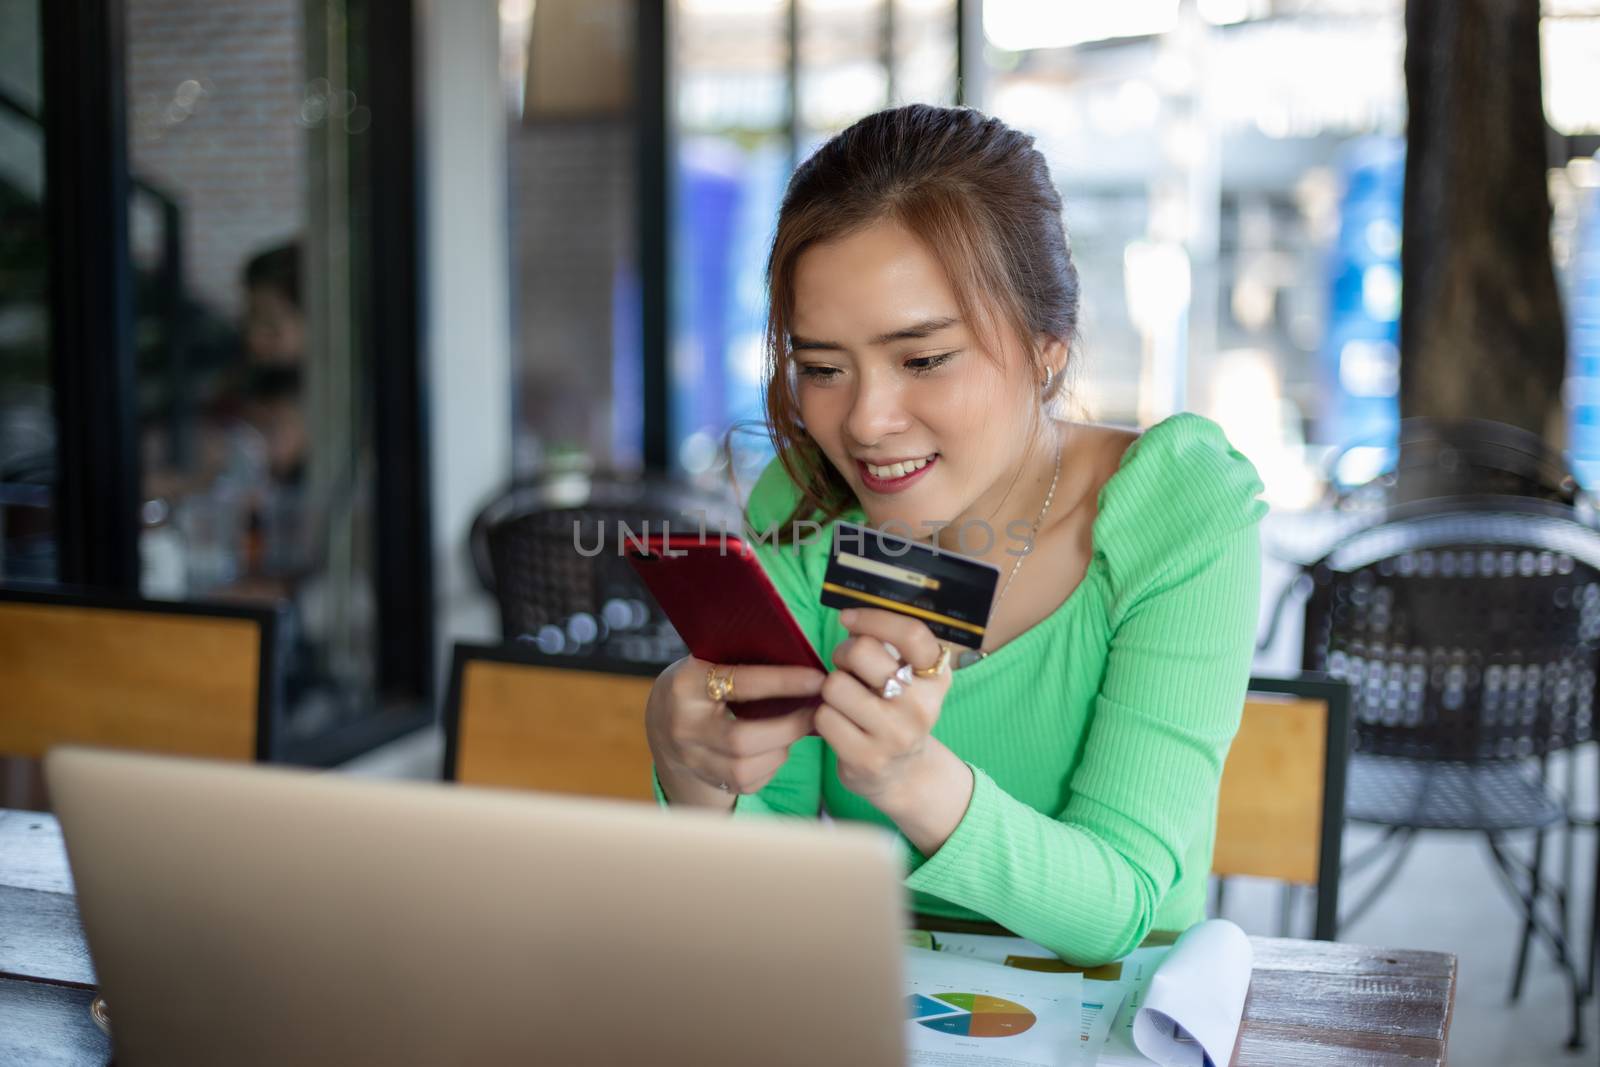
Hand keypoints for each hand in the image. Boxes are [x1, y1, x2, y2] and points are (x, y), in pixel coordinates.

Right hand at [645, 656, 823, 805]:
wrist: (661, 719)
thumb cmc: (702, 682)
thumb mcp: (711, 662)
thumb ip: (745, 662)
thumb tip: (804, 662)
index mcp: (687, 684)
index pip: (742, 683)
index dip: (784, 682)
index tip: (817, 680)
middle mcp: (683, 725)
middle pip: (742, 739)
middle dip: (789, 727)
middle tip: (816, 713)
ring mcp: (690, 757)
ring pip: (744, 768)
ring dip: (781, 750)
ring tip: (796, 731)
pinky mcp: (704, 778)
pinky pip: (746, 783)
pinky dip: (770, 768)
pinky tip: (776, 749)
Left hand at [818, 607, 954, 801]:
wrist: (905, 775)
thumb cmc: (897, 712)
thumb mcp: (911, 678)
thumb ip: (890, 646)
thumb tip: (852, 618)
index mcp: (936, 677)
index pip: (911, 633)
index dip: (873, 618)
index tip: (848, 618)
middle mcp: (922, 706)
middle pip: (861, 652)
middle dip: (843, 654)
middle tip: (848, 668)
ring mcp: (895, 735)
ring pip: (835, 684)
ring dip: (831, 688)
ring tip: (847, 700)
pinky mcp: (866, 758)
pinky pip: (824, 717)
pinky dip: (824, 716)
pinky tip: (841, 725)